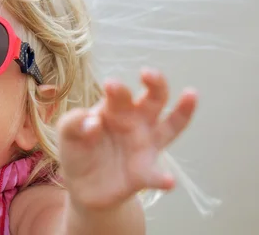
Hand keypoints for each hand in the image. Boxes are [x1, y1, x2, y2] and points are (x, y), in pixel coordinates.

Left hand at [57, 68, 196, 210]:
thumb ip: (73, 123)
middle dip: (155, 83)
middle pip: (153, 98)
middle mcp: (136, 121)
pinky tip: (169, 181)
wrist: (82, 185)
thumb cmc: (78, 149)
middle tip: (149, 74)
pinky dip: (164, 178)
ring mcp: (145, 145)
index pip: (120, 93)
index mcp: (114, 108)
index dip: (118, 88)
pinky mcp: (144, 173)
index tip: (111, 85)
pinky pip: (157, 175)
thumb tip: (92, 121)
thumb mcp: (66, 134)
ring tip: (191, 94)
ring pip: (170, 126)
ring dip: (182, 111)